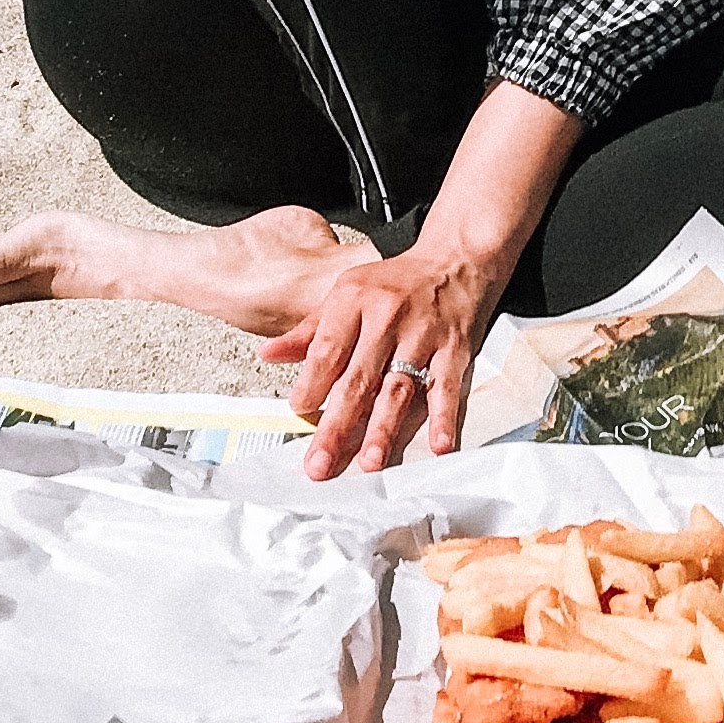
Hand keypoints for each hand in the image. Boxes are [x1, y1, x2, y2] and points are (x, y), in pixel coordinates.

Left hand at [259, 236, 494, 475]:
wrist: (455, 259)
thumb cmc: (395, 283)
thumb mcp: (347, 292)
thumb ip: (310, 330)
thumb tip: (268, 354)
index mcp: (354, 300)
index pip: (327, 350)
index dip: (311, 384)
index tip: (298, 412)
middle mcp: (388, 317)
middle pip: (358, 379)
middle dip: (337, 425)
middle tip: (320, 463)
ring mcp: (423, 334)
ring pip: (399, 388)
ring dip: (384, 428)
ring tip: (368, 462)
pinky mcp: (455, 348)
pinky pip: (446, 387)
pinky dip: (443, 417)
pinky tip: (438, 444)